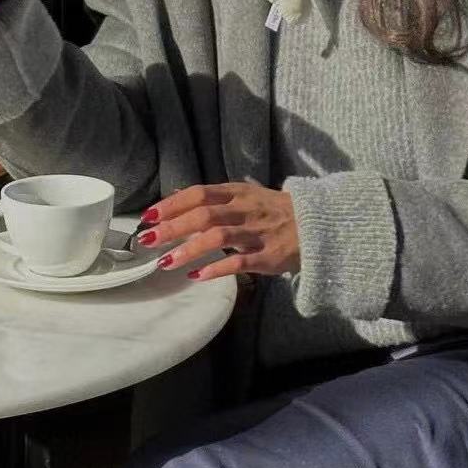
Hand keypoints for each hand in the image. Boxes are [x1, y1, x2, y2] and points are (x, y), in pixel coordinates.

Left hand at [136, 183, 300, 281]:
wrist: (319, 224)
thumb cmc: (275, 211)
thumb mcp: (245, 196)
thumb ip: (213, 198)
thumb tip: (175, 196)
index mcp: (238, 192)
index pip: (199, 193)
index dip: (172, 204)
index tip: (149, 215)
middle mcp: (245, 210)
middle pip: (204, 214)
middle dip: (173, 227)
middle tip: (148, 240)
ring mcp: (258, 232)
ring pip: (219, 237)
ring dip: (190, 249)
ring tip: (166, 262)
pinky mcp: (269, 256)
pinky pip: (240, 262)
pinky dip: (217, 268)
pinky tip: (198, 275)